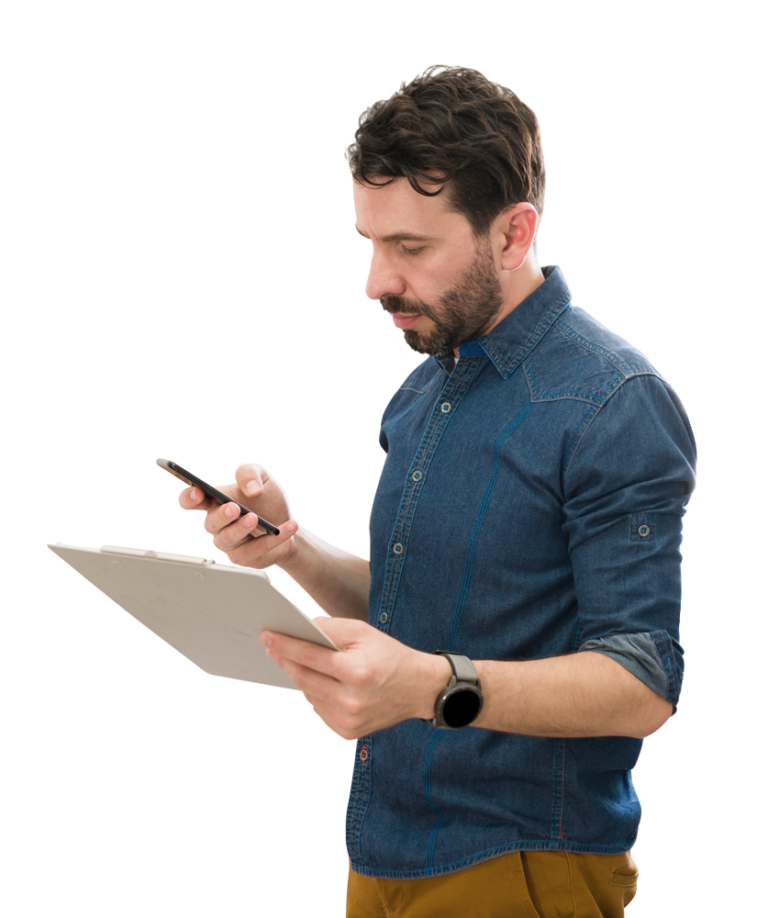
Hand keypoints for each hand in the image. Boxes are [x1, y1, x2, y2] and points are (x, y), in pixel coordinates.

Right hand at [177, 462, 298, 569]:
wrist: (288, 523)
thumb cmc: (267, 501)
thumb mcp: (262, 477)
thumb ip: (250, 473)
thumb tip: (251, 489)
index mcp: (214, 501)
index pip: (190, 500)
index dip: (189, 497)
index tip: (198, 492)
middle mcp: (217, 523)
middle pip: (210, 522)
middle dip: (221, 515)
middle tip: (234, 508)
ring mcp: (227, 542)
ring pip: (227, 538)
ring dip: (241, 528)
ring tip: (255, 519)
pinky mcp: (241, 557)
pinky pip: (253, 550)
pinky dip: (272, 539)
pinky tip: (288, 526)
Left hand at [260, 617, 450, 740]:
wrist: (418, 690)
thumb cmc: (389, 656)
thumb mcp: (364, 633)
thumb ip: (332, 628)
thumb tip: (302, 627)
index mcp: (357, 672)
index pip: (310, 657)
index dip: (285, 645)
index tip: (268, 636)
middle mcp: (352, 700)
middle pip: (304, 678)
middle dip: (285, 660)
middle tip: (271, 646)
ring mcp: (348, 721)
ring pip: (309, 695)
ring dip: (299, 677)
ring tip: (292, 660)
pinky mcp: (347, 733)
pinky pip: (318, 709)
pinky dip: (314, 694)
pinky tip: (318, 681)